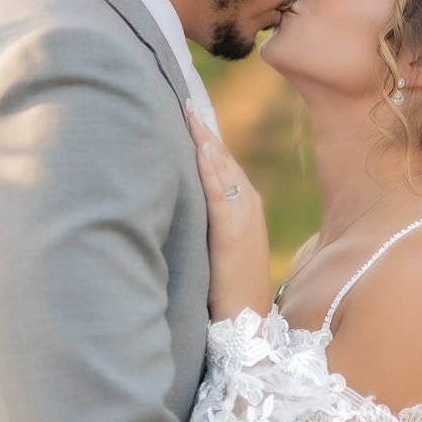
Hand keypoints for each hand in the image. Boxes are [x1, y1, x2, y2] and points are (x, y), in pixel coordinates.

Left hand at [185, 101, 271, 318]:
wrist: (245, 322)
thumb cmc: (226, 289)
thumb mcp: (217, 246)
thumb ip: (205, 221)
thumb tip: (174, 200)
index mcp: (243, 206)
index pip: (221, 163)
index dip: (205, 137)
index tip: (187, 110)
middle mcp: (247, 204)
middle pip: (222, 159)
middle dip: (203, 131)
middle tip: (183, 99)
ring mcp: (244, 217)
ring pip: (222, 170)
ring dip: (205, 141)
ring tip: (188, 113)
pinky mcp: (234, 233)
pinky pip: (220, 194)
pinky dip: (211, 170)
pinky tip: (200, 149)